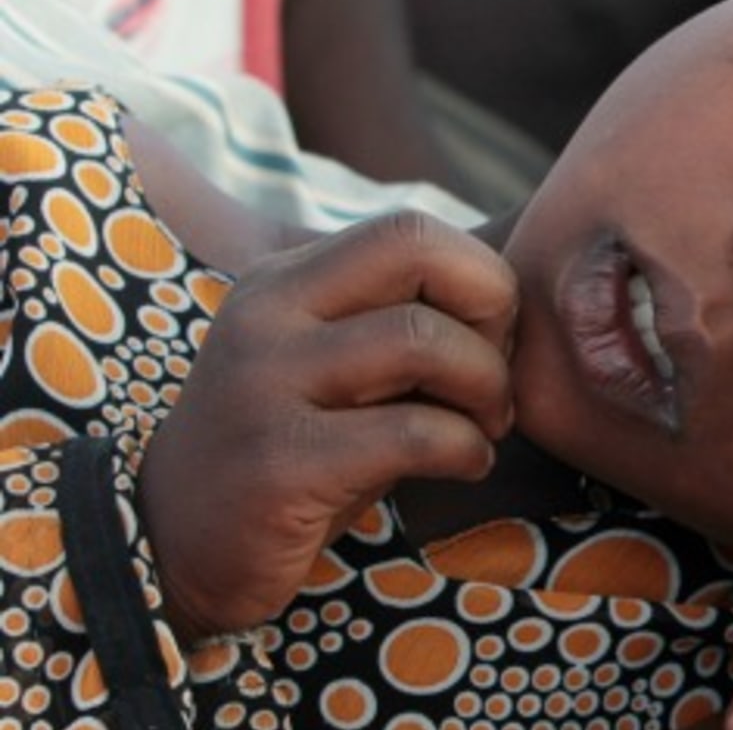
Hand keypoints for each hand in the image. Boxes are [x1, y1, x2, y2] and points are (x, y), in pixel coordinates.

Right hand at [138, 212, 517, 642]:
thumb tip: (513, 301)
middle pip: (417, 250)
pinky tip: (466, 465)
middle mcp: (266, 315)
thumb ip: (403, 321)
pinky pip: (412, 432)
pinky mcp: (279, 464)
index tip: (493, 338)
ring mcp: (264, 385)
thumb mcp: (339, 367)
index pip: (409, 229)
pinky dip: (466, 447)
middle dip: (492, 307)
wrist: (173, 548)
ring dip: (487, 387)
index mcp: (284, 280)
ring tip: (485, 427)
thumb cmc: (293, 451)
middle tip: (496, 376)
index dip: (478, 276)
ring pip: (422, 340)